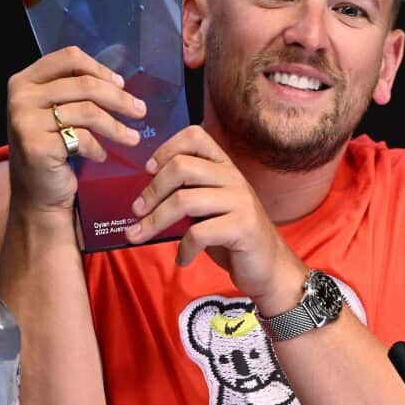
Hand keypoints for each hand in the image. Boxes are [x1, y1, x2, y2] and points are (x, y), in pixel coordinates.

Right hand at [5, 46, 146, 211]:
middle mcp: (20, 97)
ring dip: (116, 127)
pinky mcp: (36, 146)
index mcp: (24, 81)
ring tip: (132, 138)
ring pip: (88, 111)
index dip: (100, 68)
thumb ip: (76, 89)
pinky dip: (98, 148)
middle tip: (140, 111)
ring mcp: (25, 122)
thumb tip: (119, 70)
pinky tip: (101, 156)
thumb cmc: (52, 150)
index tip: (121, 84)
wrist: (37, 195)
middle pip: (84, 85)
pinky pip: (82, 139)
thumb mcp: (57, 112)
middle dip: (119, 99)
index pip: (69, 59)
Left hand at [124, 126, 306, 309]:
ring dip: (155, 221)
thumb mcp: (209, 207)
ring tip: (139, 236)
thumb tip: (144, 194)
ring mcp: (240, 201)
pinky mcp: (243, 227)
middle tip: (136, 212)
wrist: (268, 267)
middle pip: (181, 167)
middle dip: (152, 191)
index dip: (166, 149)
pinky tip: (183, 259)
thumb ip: (187, 192)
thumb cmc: (231, 236)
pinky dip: (184, 249)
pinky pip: (199, 232)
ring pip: (184, 200)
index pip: (195, 136)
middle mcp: (233, 178)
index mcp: (224, 167)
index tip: (148, 171)